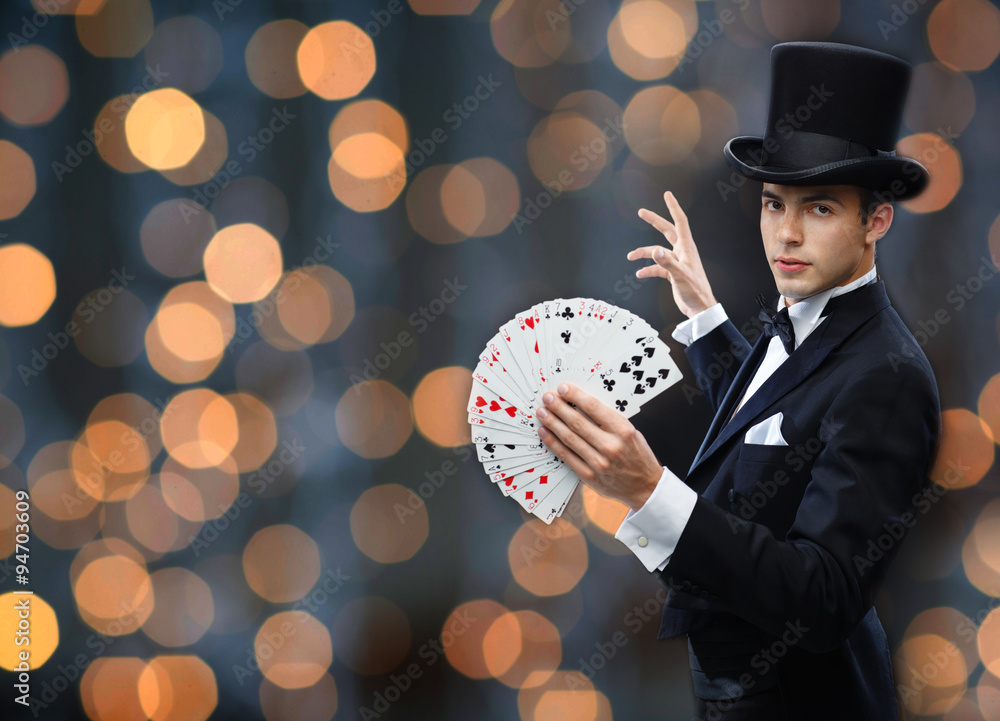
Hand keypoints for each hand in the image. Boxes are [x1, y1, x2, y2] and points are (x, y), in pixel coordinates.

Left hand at [535, 383, 662, 509]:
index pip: (593, 407)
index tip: (563, 389)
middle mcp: (610, 446)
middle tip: (547, 398)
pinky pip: (566, 456)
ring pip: (569, 438)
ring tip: (542, 413)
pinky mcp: (589, 476)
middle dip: (559, 407)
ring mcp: (599, 462)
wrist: (645, 486)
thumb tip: (582, 403)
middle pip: (577, 422)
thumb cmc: (638, 456)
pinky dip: (553, 443)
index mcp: (622, 430)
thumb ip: (609, 420)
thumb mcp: (631, 431)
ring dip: (552, 423)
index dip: (575, 396)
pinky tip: (545, 432)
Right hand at [632, 190, 717, 318]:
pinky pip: (657, 267)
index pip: (680, 222)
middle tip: (641, 212)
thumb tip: (654, 251)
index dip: (673, 207)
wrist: (699, 307)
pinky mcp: (672, 272)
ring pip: (657, 252)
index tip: (667, 195)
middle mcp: (682, 252)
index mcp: (687, 248)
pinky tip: (640, 274)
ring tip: (630, 256)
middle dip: (654, 221)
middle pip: (667, 231)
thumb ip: (667, 263)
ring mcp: (676, 261)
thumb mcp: (680, 276)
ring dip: (643, 253)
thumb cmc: (695, 291)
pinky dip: (648, 269)